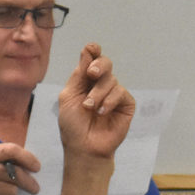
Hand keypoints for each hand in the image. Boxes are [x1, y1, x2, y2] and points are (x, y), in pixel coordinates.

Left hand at [58, 43, 135, 161]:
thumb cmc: (73, 125)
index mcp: (85, 81)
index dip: (93, 52)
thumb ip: (79, 75)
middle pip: (105, 63)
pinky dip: (109, 101)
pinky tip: (101, 112)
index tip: (92, 48)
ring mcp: (114, 94)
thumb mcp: (69, 96)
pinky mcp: (126, 104)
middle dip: (99, 66)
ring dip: (98, 94)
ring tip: (89, 108)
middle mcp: (100, 85)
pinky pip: (121, 93)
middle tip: (92, 74)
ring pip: (111, 80)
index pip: (91, 60)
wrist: (83, 147)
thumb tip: (87, 51)